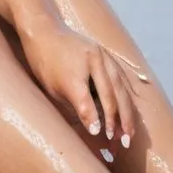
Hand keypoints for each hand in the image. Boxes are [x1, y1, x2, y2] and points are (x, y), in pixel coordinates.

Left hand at [18, 16, 137, 145]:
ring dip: (127, 113)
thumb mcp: (52, 87)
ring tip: (129, 134)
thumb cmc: (44, 62)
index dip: (93, 118)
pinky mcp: (107, 56)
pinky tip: (128, 114)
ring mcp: (102, 56)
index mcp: (73, 69)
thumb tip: (94, 129)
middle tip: (122, 143)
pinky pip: (120, 80)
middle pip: (111, 94)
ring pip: (120, 88)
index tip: (100, 135)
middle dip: (118, 121)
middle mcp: (92, 60)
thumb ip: (74, 105)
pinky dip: (125, 99)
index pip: (85, 99)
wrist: (44, 30)